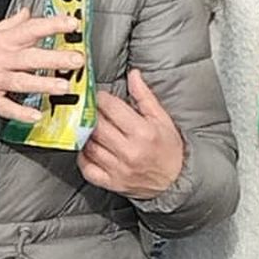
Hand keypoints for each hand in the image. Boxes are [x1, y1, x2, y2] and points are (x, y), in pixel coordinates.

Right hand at [0, 8, 85, 121]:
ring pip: (22, 81)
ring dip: (44, 84)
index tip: (72, 24)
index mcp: (3, 41)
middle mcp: (1, 59)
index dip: (52, 26)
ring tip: (64, 87)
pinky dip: (21, 112)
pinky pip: (6, 107)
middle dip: (55, 59)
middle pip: (31, 57)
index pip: (31, 29)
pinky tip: (36, 115)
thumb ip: (11, 24)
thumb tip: (28, 12)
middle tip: (77, 60)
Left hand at [78, 69, 185, 198]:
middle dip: (90, 114)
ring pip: (89, 146)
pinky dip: (83, 157)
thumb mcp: (162, 119)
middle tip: (90, 110)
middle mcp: (129, 151)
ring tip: (90, 128)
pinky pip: (87, 169)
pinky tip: (88, 149)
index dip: (101, 98)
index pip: (111, 107)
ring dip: (85, 134)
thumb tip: (133, 75)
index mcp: (143, 132)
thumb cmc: (169, 149)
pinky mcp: (112, 183)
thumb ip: (144, 96)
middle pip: (96, 125)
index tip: (100, 96)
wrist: (175, 181)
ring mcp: (119, 169)